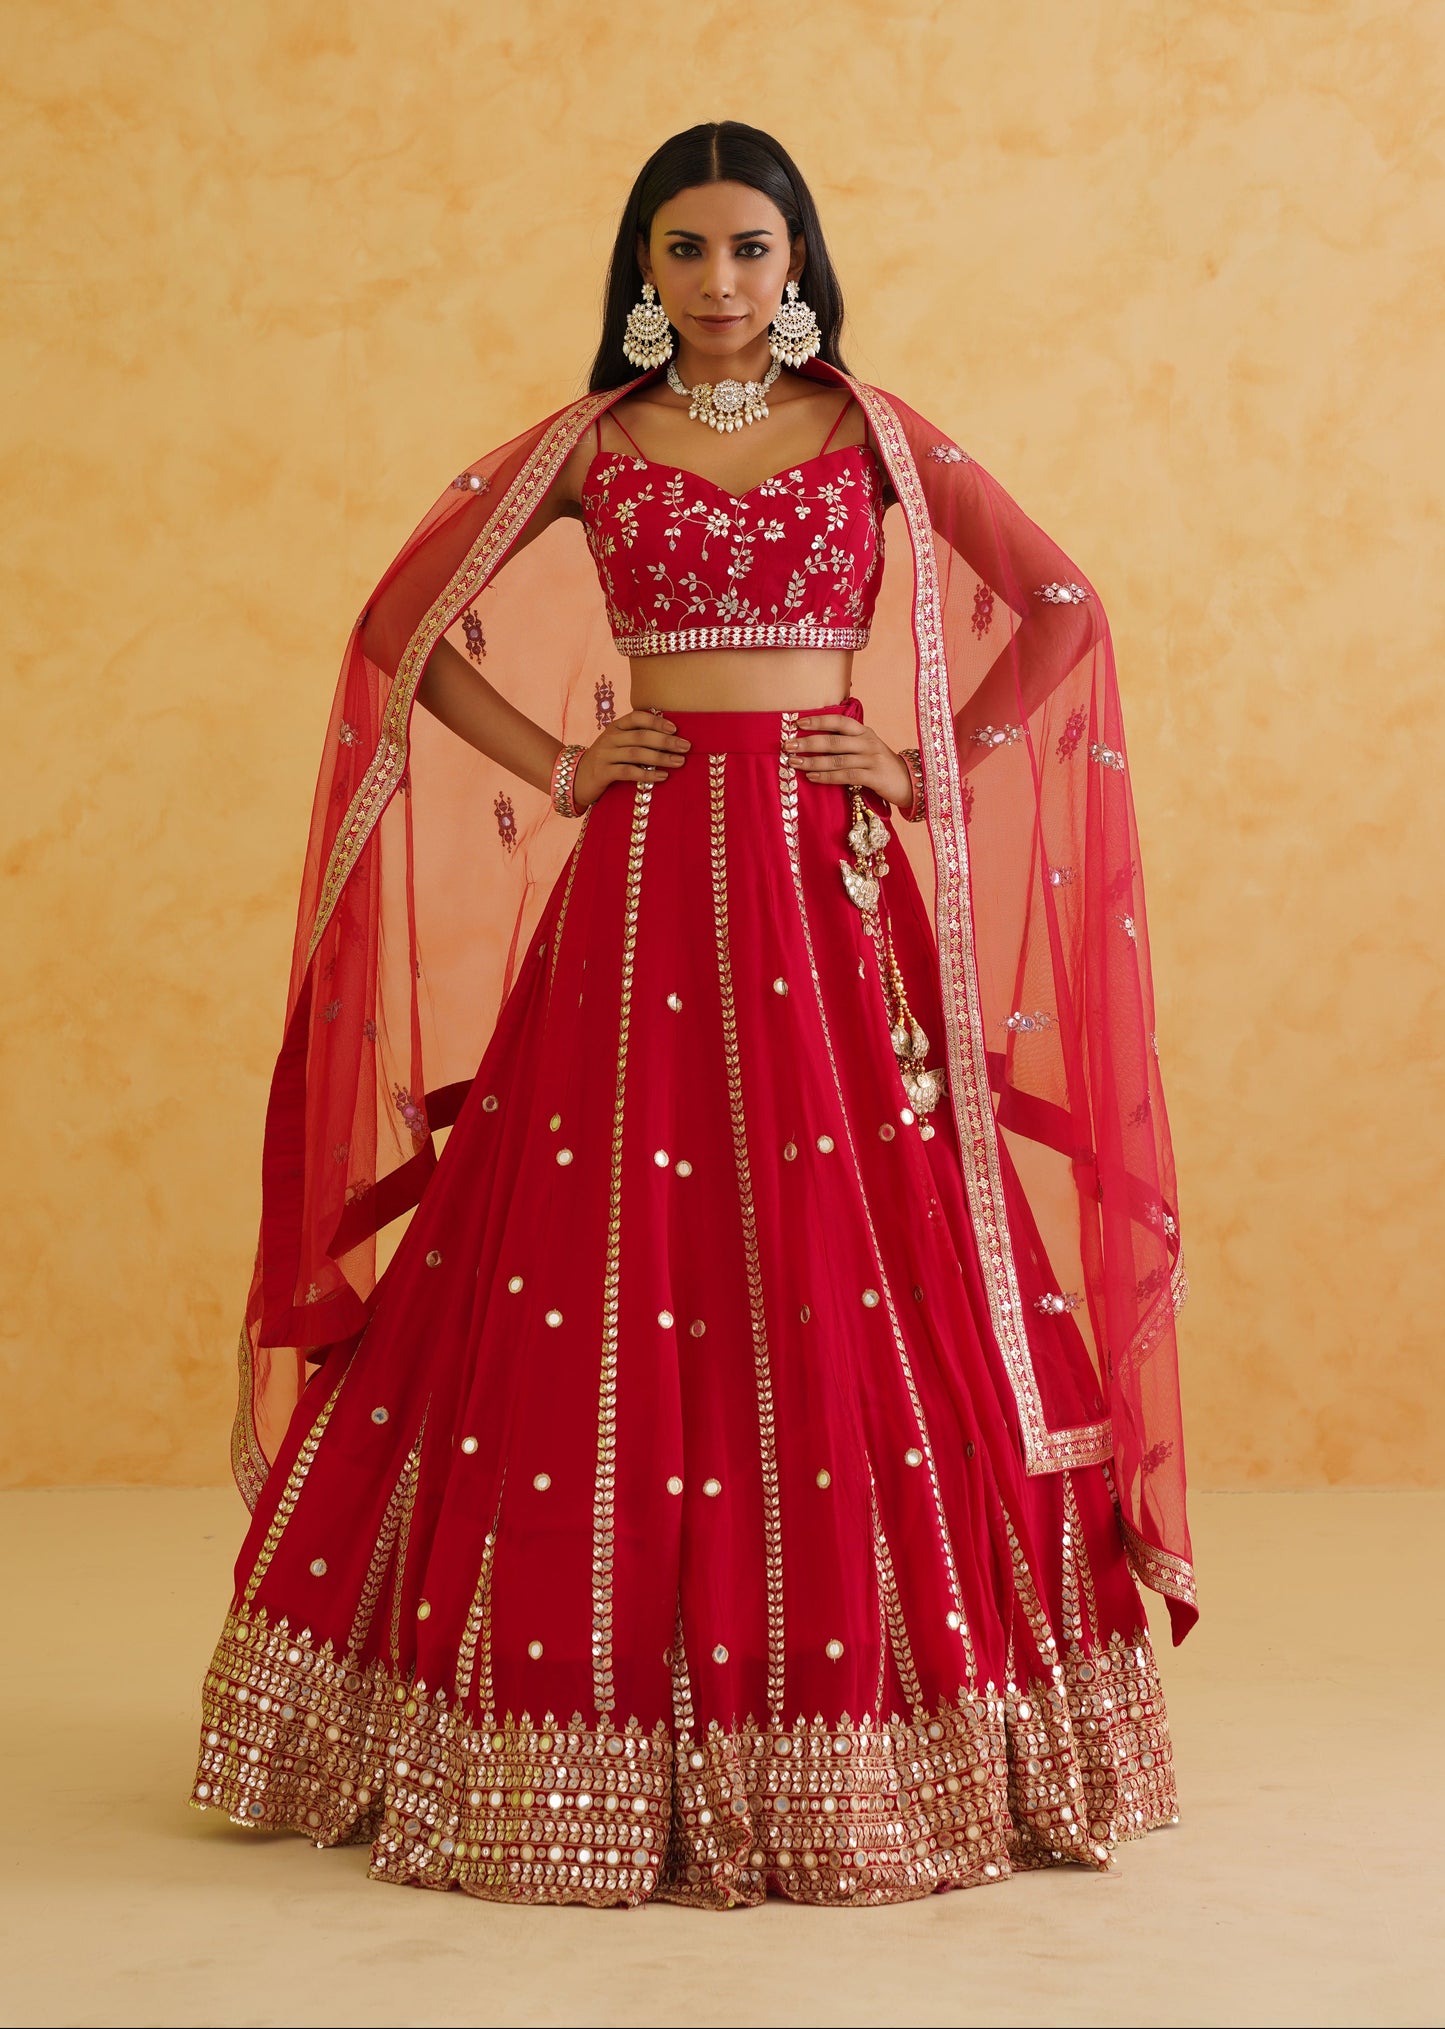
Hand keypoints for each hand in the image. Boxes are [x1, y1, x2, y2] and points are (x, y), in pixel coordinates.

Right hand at [571, 710, 690, 809]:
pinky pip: (628, 772)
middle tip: (686, 746)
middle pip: (641, 736)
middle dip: (666, 741)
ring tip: (679, 762)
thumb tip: (672, 738)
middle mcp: (610, 738)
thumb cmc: (606, 761)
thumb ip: (637, 738)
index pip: (637, 717)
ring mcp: (605, 755)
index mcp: (615, 727)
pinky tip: (662, 776)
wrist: (576, 778)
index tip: (675, 729)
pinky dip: (647, 773)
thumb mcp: (618, 744)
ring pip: (636, 753)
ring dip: (661, 757)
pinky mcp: (602, 772)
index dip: (657, 721)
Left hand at [782, 714, 913, 807]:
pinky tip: (812, 777)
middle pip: (833, 741)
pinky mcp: (874, 776)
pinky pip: (846, 775)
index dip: (818, 720)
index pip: (839, 721)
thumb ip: (846, 742)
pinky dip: (827, 777)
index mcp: (864, 731)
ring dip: (812, 761)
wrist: (909, 782)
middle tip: (788, 745)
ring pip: (836, 759)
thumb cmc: (880, 765)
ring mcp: (871, 759)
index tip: (797, 722)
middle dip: (808, 742)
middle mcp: (868, 742)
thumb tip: (814, 741)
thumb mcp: (866, 747)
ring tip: (794, 763)